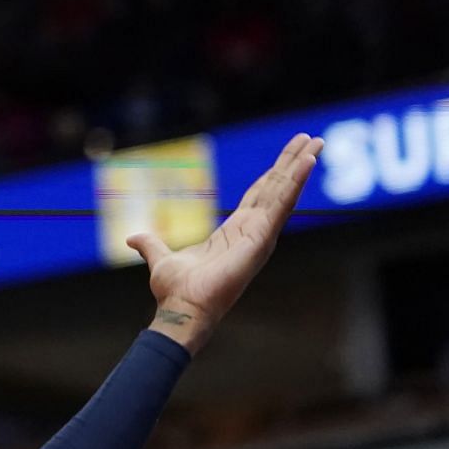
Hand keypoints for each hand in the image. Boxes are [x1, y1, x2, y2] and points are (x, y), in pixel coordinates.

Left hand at [127, 133, 322, 353]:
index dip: (274, 176)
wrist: (182, 308)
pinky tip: (306, 164)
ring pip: (284, 193)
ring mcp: (259, 235)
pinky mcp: (260, 238)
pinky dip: (295, 184)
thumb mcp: (160, 258)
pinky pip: (280, 205)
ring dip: (300, 167)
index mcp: (234, 232)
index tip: (289, 157)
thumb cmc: (176, 291)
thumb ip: (151, 244)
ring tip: (316, 143)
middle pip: (276, 189)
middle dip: (293, 164)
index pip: (259, 196)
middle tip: (312, 139)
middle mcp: (252, 231)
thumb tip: (132, 238)